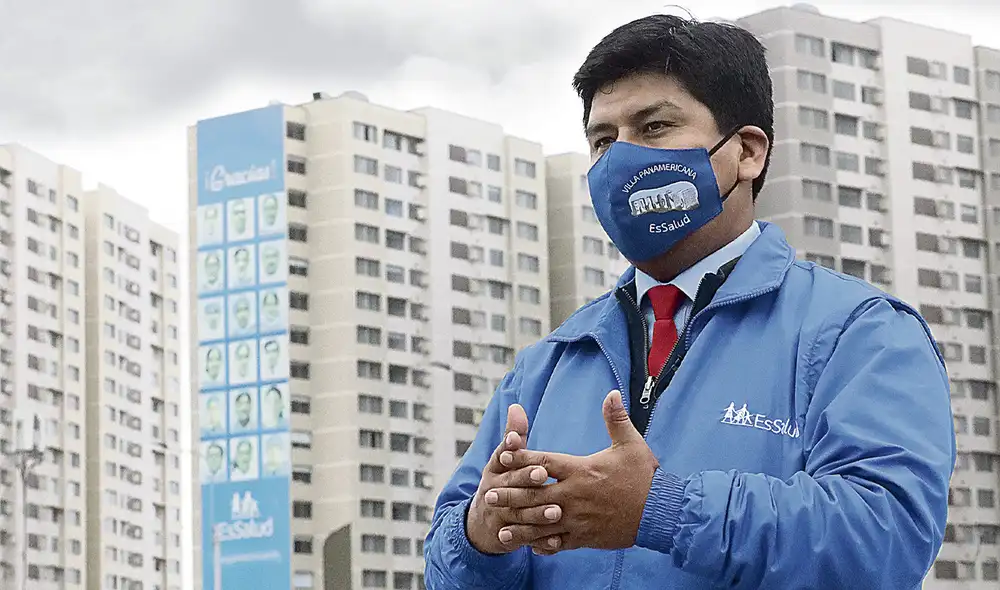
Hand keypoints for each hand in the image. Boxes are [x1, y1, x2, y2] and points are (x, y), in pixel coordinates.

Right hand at [466, 403, 564, 554]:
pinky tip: (555, 540)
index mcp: (494, 470)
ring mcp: (498, 515)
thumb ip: (513, 436)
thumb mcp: (503, 460)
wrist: (483, 523)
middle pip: (509, 485)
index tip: (519, 441)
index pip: (500, 457)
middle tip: (543, 475)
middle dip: (525, 479)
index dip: (509, 449)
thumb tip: (516, 407)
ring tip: (555, 511)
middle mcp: (493, 491)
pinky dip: (539, 541)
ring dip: (535, 513)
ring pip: (517, 514)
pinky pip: (522, 539)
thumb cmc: (502, 482)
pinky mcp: (506, 537)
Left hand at [486, 390, 658, 553]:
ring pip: (541, 523)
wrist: (661, 513)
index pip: (543, 463)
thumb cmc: (645, 477)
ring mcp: (578, 518)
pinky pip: (558, 542)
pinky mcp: (586, 537)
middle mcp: (574, 495)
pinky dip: (543, 544)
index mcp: (581, 470)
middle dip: (510, 494)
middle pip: (534, 494)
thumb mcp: (631, 444)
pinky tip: (529, 546)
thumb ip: (616, 419)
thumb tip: (611, 393)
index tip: (502, 455)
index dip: (521, 458)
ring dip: (519, 524)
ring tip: (499, 525)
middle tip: (488, 494)